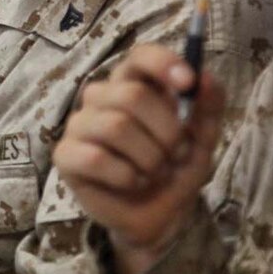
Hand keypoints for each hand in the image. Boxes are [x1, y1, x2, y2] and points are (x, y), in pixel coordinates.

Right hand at [53, 43, 224, 273]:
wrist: (160, 217)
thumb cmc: (175, 169)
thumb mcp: (202, 139)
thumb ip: (207, 107)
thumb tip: (205, 77)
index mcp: (133, 84)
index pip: (139, 56)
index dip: (163, 63)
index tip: (187, 83)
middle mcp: (101, 97)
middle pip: (131, 95)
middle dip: (167, 131)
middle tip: (178, 154)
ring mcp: (79, 124)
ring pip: (116, 126)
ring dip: (149, 158)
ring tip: (156, 173)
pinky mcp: (65, 155)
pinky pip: (96, 158)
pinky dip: (126, 176)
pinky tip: (133, 183)